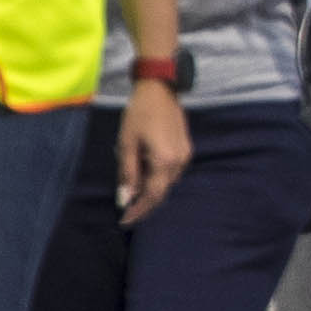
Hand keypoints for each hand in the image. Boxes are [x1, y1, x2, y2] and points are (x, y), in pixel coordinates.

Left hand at [115, 81, 193, 222]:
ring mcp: (185, 156)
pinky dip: (159, 179)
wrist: (160, 89)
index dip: (138, 210)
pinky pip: (172, 172)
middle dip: (145, 204)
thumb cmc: (139, 113)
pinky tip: (147, 177)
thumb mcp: (127, 143)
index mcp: (164, 161)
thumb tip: (125, 198)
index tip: (124, 221)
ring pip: (167, 183)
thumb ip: (128, 173)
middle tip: (127, 212)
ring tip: (134, 194)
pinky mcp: (186, 149)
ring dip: (152, 191)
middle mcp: (179, 162)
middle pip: (162, 192)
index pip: (151, 195)